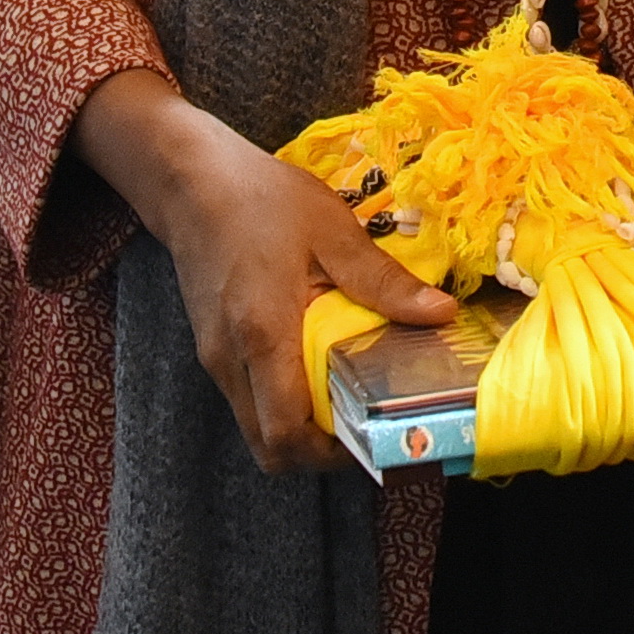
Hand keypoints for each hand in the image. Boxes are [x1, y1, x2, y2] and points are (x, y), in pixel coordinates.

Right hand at [73, 69, 454, 474]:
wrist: (191, 181)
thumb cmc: (262, 199)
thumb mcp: (332, 230)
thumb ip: (382, 280)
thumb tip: (442, 314)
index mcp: (263, 334)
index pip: (286, 432)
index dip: (333, 452)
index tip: (377, 436)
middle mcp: (231, 361)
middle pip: (270, 447)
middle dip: (321, 452)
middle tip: (369, 424)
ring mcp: (216, 359)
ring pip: (257, 427)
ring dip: (302, 429)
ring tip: (351, 398)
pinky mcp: (214, 350)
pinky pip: (250, 400)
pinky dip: (284, 403)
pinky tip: (321, 369)